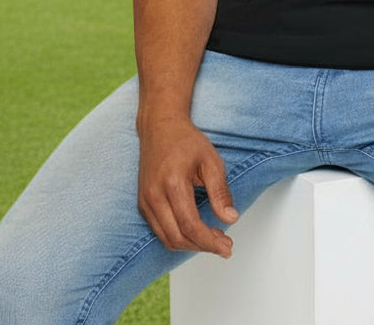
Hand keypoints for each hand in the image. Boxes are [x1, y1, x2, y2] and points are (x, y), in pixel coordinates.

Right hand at [136, 116, 239, 256]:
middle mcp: (154, 195)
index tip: (227, 247)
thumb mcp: (211, 161)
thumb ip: (220, 192)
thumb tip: (231, 218)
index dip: (210, 242)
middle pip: (177, 238)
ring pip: (166, 239)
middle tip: (224, 245)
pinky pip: (160, 231)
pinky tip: (195, 232)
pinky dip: (178, 237)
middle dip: (202, 247)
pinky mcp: (143, 203)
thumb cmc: (185, 140)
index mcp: (172, 183)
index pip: (190, 226)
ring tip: (213, 239)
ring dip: (190, 245)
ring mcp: (145, 201)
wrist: (160, 127)